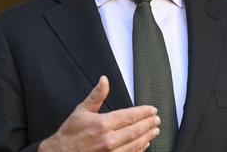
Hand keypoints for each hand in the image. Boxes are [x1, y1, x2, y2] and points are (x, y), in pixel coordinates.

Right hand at [39, 76, 159, 151]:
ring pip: (136, 143)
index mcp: (103, 124)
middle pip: (136, 129)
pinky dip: (139, 149)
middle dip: (149, 123)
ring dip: (147, 136)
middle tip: (157, 119)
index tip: (152, 109)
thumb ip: (97, 95)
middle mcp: (109, 139)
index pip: (130, 115)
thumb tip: (104, 80)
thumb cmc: (69, 134)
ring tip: (154, 130)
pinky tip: (144, 144)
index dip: (143, 112)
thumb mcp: (81, 110)